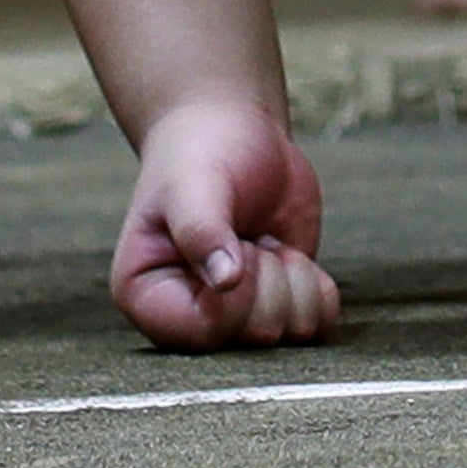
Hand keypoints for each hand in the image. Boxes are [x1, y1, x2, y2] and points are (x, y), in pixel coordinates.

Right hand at [111, 103, 340, 351]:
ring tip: (263, 241)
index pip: (203, 332)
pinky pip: (318, 324)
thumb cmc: (198, 154)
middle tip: (249, 237)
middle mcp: (190, 319)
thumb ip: (202, 230)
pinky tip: (289, 252)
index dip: (235, 295)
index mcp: (148, 298)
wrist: (232, 132)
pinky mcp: (278, 307)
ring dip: (294, 278)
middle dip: (269, 278)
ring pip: (292, 332)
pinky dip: (318, 286)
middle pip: (255, 336)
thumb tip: (226, 283)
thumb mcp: (193, 184)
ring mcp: (237, 318)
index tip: (237, 246)